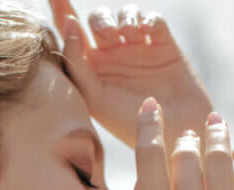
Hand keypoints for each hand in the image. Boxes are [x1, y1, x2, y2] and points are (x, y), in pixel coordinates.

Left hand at [49, 2, 212, 149]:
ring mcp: (138, 48)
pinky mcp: (163, 44)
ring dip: (123, 17)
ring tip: (127, 35)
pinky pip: (152, 19)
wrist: (171, 134)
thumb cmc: (127, 123)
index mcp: (90, 68)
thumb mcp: (93, 97)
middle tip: (107, 35)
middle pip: (98, 20)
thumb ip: (76, 63)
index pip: (72, 34)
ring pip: (125, 14)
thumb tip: (69, 24)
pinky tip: (146, 32)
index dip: (62, 10)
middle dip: (100, 20)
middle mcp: (112, 55)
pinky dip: (147, 19)